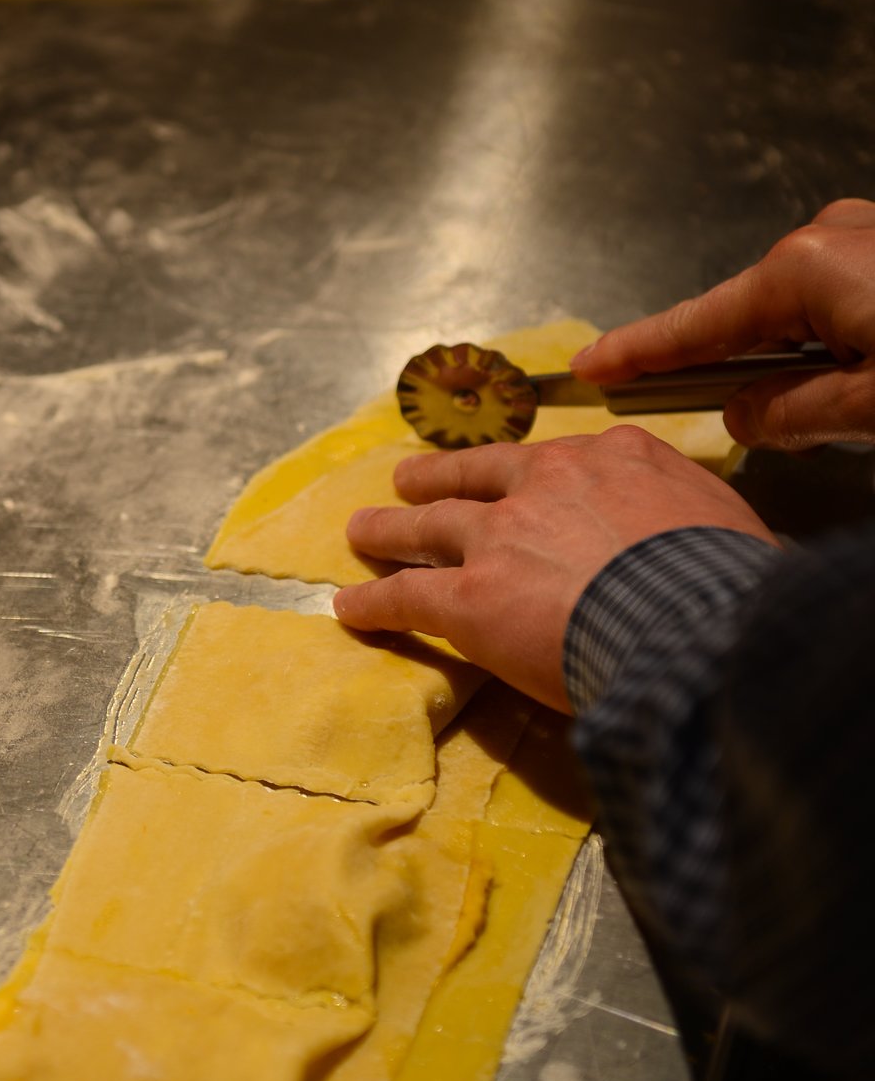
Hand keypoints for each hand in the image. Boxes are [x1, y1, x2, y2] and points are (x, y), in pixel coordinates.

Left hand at [333, 428, 777, 710]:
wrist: (693, 621)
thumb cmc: (730, 582)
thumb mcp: (727, 524)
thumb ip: (692, 524)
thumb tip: (709, 551)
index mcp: (617, 459)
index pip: (566, 461)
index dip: (539, 474)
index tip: (524, 479)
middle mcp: (549, 482)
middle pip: (480, 475)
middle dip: (441, 477)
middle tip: (409, 479)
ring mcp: (501, 536)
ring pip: (431, 523)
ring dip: (392, 528)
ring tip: (363, 531)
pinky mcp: (468, 596)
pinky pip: (408, 593)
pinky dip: (374, 598)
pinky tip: (350, 605)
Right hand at [572, 199, 874, 448]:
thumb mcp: (870, 407)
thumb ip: (793, 416)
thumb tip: (744, 416)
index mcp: (804, 269)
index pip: (695, 326)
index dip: (634, 352)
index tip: (586, 366)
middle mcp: (825, 239)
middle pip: (751, 326)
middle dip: (756, 382)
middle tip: (794, 435)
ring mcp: (860, 237)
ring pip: (802, 321)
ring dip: (813, 371)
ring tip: (862, 411)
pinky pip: (838, 306)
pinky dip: (843, 349)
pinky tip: (871, 378)